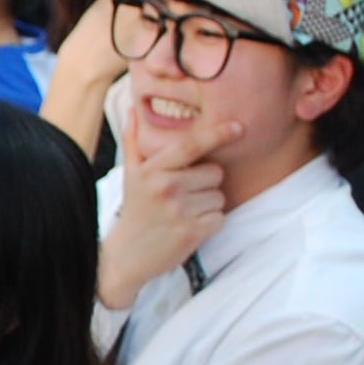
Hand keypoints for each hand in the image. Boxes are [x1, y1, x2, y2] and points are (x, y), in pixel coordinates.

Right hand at [94, 102, 237, 308]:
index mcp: (152, 170)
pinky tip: (190, 227)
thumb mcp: (130, 175)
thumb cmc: (135, 211)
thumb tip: (133, 108)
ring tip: (185, 212)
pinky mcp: (191, 232)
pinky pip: (220, 217)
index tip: (238, 127)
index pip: (191, 145)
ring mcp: (179, 210)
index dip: (217, 134)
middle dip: (207, 182)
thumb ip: (134, 140)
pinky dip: (211, 223)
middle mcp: (165, 187)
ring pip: (219, 196)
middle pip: (214, 172)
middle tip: (185, 195)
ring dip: (208, 204)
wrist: (126, 256)